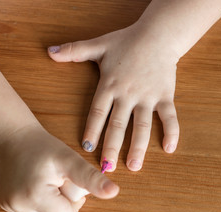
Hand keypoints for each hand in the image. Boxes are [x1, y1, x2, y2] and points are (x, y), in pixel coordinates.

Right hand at [0, 125, 118, 211]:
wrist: (14, 136)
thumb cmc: (42, 146)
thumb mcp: (69, 159)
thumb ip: (90, 178)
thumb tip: (113, 192)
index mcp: (33, 196)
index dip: (73, 201)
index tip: (67, 181)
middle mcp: (17, 205)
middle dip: (61, 203)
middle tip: (57, 179)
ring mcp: (9, 206)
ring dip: (50, 204)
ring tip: (45, 181)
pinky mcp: (5, 204)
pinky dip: (38, 203)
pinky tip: (35, 184)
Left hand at [48, 24, 179, 171]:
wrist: (158, 34)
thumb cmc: (126, 41)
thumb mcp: (98, 45)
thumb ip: (74, 51)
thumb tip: (49, 52)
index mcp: (110, 84)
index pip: (98, 111)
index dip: (92, 129)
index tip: (87, 147)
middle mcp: (128, 94)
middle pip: (118, 125)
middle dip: (112, 147)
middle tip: (107, 167)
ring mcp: (148, 96)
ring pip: (143, 125)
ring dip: (139, 147)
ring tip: (134, 166)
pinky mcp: (165, 95)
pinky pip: (169, 116)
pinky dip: (171, 131)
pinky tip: (169, 149)